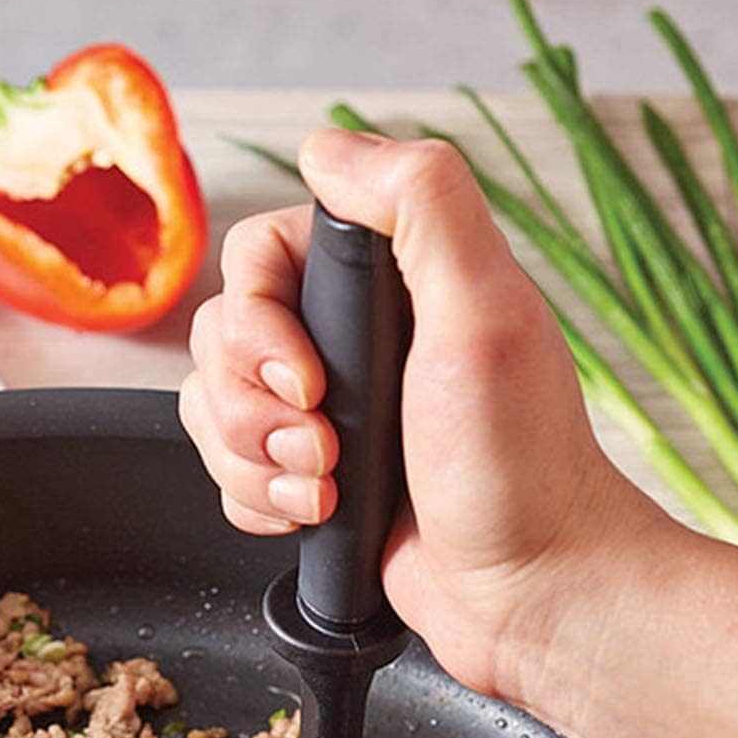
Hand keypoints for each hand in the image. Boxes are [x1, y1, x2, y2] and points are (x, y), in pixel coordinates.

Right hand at [178, 127, 668, 706]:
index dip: (259, 324)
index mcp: (388, 282)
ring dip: (254, 463)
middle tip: (327, 446)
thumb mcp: (487, 314)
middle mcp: (349, 338)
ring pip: (212, 409)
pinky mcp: (306, 475)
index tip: (314, 380)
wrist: (525, 593)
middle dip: (253, 410)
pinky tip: (314, 516)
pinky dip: (257, 500)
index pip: (256, 257)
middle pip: (219, 337)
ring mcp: (323, 411)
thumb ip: (420, 205)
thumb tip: (326, 144)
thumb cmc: (517, 468)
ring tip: (328, 491)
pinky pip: (226, 471)